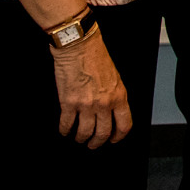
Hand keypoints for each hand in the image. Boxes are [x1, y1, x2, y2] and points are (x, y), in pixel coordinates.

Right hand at [51, 31, 131, 148]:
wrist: (79, 46)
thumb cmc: (96, 57)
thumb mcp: (115, 78)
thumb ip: (114, 96)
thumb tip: (111, 112)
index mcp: (119, 96)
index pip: (124, 125)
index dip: (118, 137)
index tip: (113, 140)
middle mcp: (104, 103)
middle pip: (103, 133)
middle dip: (97, 142)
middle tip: (93, 144)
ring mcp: (86, 105)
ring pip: (85, 133)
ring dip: (81, 138)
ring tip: (78, 137)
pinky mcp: (69, 103)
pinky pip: (67, 124)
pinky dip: (65, 130)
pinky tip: (64, 130)